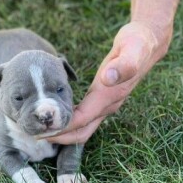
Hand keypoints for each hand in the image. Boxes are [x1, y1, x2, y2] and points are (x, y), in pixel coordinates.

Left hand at [47, 21, 170, 144]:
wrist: (148, 44)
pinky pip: (84, 118)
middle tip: (34, 135)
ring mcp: (107, 104)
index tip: (41, 132)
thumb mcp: (132, 49)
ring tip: (39, 128)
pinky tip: (55, 116)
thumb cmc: (137, 44)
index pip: (82, 120)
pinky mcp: (103, 100)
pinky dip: (69, 122)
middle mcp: (109, 105)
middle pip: (82, 132)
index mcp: (110, 95)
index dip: (62, 129)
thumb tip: (109, 78)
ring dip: (62, 132)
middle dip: (59, 137)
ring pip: (83, 128)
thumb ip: (123, 64)